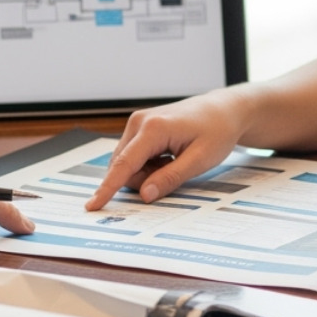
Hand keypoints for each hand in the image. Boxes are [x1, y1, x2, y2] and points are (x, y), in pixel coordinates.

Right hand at [84, 90, 249, 209]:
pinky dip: (148, 164)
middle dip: (143, 180)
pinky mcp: (140, 127)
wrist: (223, 110)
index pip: (124, 164)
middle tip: (174, 173)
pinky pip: (133, 156)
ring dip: (147, 172)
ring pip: (127, 163)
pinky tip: (169, 156)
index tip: (93, 206)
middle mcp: (139, 122)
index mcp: (153, 128)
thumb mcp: (199, 160)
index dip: (107, 189)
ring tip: (174, 162)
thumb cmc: (216, 131)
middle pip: (124, 167)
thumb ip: (170, 178)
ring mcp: (138, 122)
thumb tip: (145, 195)